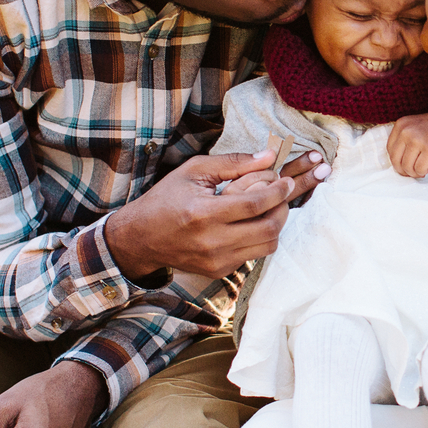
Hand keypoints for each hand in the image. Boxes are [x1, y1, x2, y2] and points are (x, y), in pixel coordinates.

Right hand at [105, 150, 328, 280]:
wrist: (141, 238)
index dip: (277, 191)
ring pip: (267, 246)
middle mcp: (212, 241)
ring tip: (270, 208)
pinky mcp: (219, 271)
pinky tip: (253, 223)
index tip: (286, 181)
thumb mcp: (194, 171)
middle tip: (283, 194)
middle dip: (283, 208)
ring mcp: (217, 260)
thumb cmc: (167, 199)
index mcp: (204, 213)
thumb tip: (268, 156)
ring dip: (276, 225)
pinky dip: (260, 238)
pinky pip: (254, 255)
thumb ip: (233, 162)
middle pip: (268, 228)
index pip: (255, 204)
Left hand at [388, 113, 427, 177]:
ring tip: (419, 171)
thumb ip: (401, 140)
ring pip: (407, 166)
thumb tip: (397, 163)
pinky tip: (426, 169)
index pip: (390, 149)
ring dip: (413, 172)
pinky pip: (419, 168)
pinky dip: (422, 172)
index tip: (402, 165)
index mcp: (400, 125)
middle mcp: (407, 132)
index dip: (395, 161)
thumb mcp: (411, 127)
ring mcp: (417, 140)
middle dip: (402, 170)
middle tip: (410, 172)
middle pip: (396, 160)